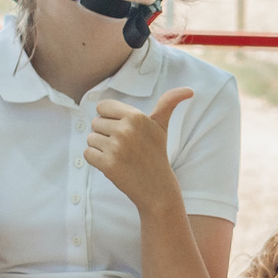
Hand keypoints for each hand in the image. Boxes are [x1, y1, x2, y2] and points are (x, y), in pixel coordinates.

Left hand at [86, 89, 190, 211]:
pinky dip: (96, 160)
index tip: (123, 130)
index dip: (109, 118)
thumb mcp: (161, 126)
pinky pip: (88, 154)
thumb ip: (169, 103)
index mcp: (135, 116)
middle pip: (95, 123)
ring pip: (90, 138)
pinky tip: (113, 164)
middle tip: (124, 146)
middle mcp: (125, 129)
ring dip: (100, 148)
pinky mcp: (108, 164)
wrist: (157, 187)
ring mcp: (116, 147)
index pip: (102, 107)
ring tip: (119, 155)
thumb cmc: (156, 153)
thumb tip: (189, 90)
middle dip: (105, 134)